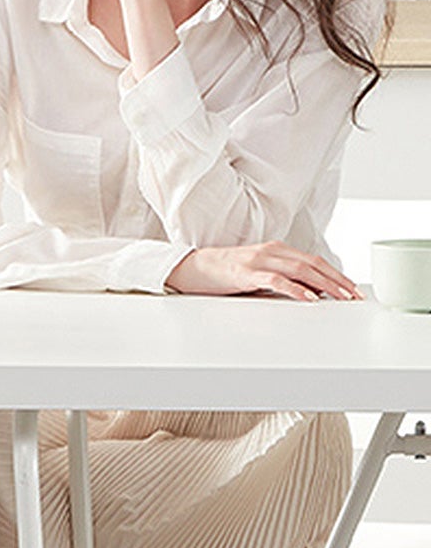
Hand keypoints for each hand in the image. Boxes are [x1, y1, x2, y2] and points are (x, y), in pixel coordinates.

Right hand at [165, 241, 361, 300]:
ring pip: (301, 270)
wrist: (193, 267)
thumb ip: (280, 277)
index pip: (314, 260)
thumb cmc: (224, 272)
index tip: (351, 288)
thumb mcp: (257, 271)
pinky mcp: (246, 274)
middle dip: (337, 279)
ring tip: (339, 297)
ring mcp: (258, 261)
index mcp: (276, 249)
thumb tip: (308, 292)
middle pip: (313, 263)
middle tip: (353, 294)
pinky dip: (296, 289)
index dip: (336, 273)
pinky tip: (308, 298)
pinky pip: (277, 281)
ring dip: (324, 284)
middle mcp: (271, 251)